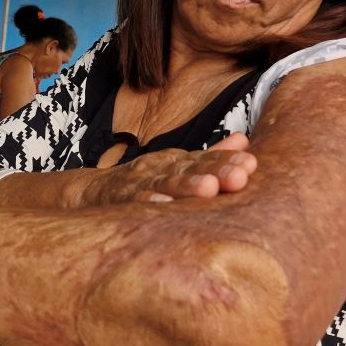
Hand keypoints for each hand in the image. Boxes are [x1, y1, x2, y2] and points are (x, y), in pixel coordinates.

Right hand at [82, 132, 256, 205]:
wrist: (93, 191)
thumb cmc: (147, 181)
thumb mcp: (178, 166)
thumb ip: (211, 157)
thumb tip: (245, 140)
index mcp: (178, 161)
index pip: (207, 159)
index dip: (228, 161)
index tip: (252, 164)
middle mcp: (162, 167)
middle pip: (191, 169)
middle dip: (216, 171)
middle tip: (240, 176)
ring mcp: (141, 182)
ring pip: (166, 183)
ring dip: (187, 186)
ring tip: (208, 189)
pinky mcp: (121, 198)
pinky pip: (135, 201)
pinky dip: (148, 202)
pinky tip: (162, 205)